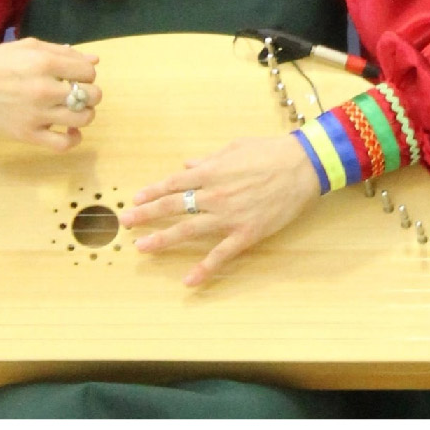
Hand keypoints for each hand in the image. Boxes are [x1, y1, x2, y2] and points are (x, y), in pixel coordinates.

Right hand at [0, 37, 100, 151]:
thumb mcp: (28, 47)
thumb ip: (62, 52)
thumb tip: (94, 60)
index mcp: (44, 63)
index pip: (88, 72)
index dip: (85, 73)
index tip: (74, 75)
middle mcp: (44, 89)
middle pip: (91, 95)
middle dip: (90, 92)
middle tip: (77, 92)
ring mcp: (37, 114)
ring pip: (83, 119)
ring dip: (84, 114)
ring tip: (73, 110)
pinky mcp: (28, 134)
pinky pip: (63, 144)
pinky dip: (73, 139)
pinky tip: (69, 131)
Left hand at [120, 134, 319, 286]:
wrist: (304, 166)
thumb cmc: (271, 152)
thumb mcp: (235, 148)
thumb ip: (209, 160)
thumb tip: (187, 164)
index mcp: (211, 172)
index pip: (172, 183)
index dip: (151, 192)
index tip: (135, 200)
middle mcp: (214, 195)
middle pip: (171, 206)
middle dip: (145, 215)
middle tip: (126, 223)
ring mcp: (229, 217)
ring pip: (188, 230)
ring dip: (162, 239)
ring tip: (142, 248)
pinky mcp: (246, 233)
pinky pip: (221, 254)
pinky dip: (204, 268)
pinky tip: (188, 280)